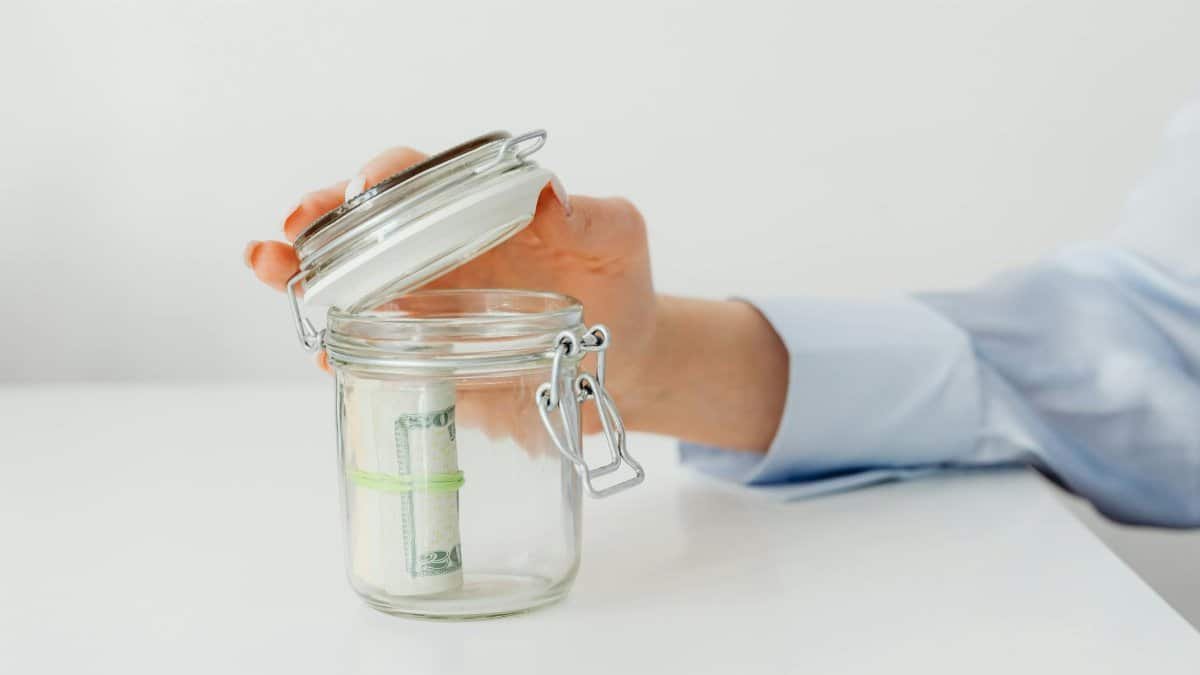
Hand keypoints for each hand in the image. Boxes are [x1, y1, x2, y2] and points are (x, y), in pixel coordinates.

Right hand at [244, 146, 658, 429]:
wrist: (626, 359)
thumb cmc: (617, 286)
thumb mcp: (618, 240)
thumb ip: (593, 215)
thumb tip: (543, 196)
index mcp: (476, 212)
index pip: (419, 179)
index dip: (385, 176)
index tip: (365, 189)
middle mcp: (442, 252)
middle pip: (366, 228)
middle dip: (319, 224)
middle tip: (289, 234)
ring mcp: (429, 305)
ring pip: (354, 284)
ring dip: (305, 276)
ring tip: (270, 270)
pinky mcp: (431, 357)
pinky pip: (377, 350)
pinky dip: (346, 351)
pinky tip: (329, 355)